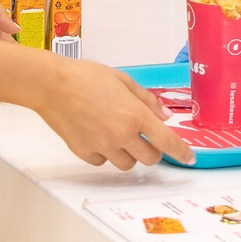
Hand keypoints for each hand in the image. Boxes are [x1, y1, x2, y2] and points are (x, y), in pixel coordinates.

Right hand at [34, 57, 196, 170]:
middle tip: (144, 138)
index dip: (181, 153)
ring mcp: (103, 146)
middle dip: (152, 151)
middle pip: (150, 159)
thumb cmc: (86, 77)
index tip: (188, 158)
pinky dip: (105, 154)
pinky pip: (103, 162)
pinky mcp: (85, 153)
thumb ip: (147, 100)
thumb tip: (164, 115)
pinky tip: (98, 136)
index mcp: (135, 115)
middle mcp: (121, 135)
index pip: (167, 141)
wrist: (52, 85)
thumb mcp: (124, 80)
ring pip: (127, 164)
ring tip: (117, 135)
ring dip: (129, 154)